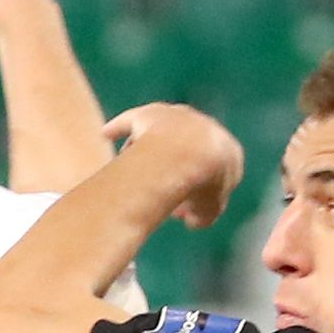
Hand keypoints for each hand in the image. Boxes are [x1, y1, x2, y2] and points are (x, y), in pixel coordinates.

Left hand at [105, 103, 242, 229]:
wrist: (187, 153)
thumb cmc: (203, 184)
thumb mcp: (208, 210)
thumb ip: (202, 214)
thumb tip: (192, 219)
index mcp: (228, 149)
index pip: (216, 171)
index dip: (199, 190)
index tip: (183, 206)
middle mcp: (204, 126)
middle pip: (187, 149)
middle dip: (174, 169)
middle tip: (160, 190)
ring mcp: (176, 116)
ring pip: (159, 133)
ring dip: (147, 148)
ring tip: (131, 166)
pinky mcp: (150, 113)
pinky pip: (131, 120)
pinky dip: (119, 127)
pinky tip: (106, 134)